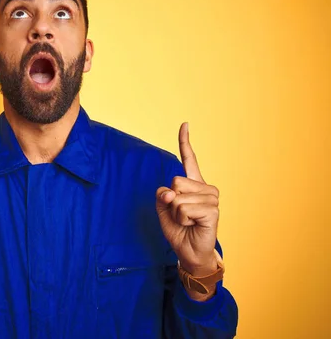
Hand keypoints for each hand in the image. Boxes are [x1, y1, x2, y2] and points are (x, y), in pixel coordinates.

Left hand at [155, 122, 218, 277]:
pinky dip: (181, 219)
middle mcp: (205, 188)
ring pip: (178, 197)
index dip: (185, 142)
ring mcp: (211, 199)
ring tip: (186, 221)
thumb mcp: (163, 210)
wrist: (189, 251)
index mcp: (193, 184)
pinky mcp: (212, 211)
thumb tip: (170, 192)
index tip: (185, 124)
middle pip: (175, 181)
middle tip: (179, 214)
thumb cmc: (178, 229)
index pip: (189, 159)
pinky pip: (184, 208)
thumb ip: (162, 196)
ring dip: (176, 213)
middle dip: (170, 201)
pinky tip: (192, 224)